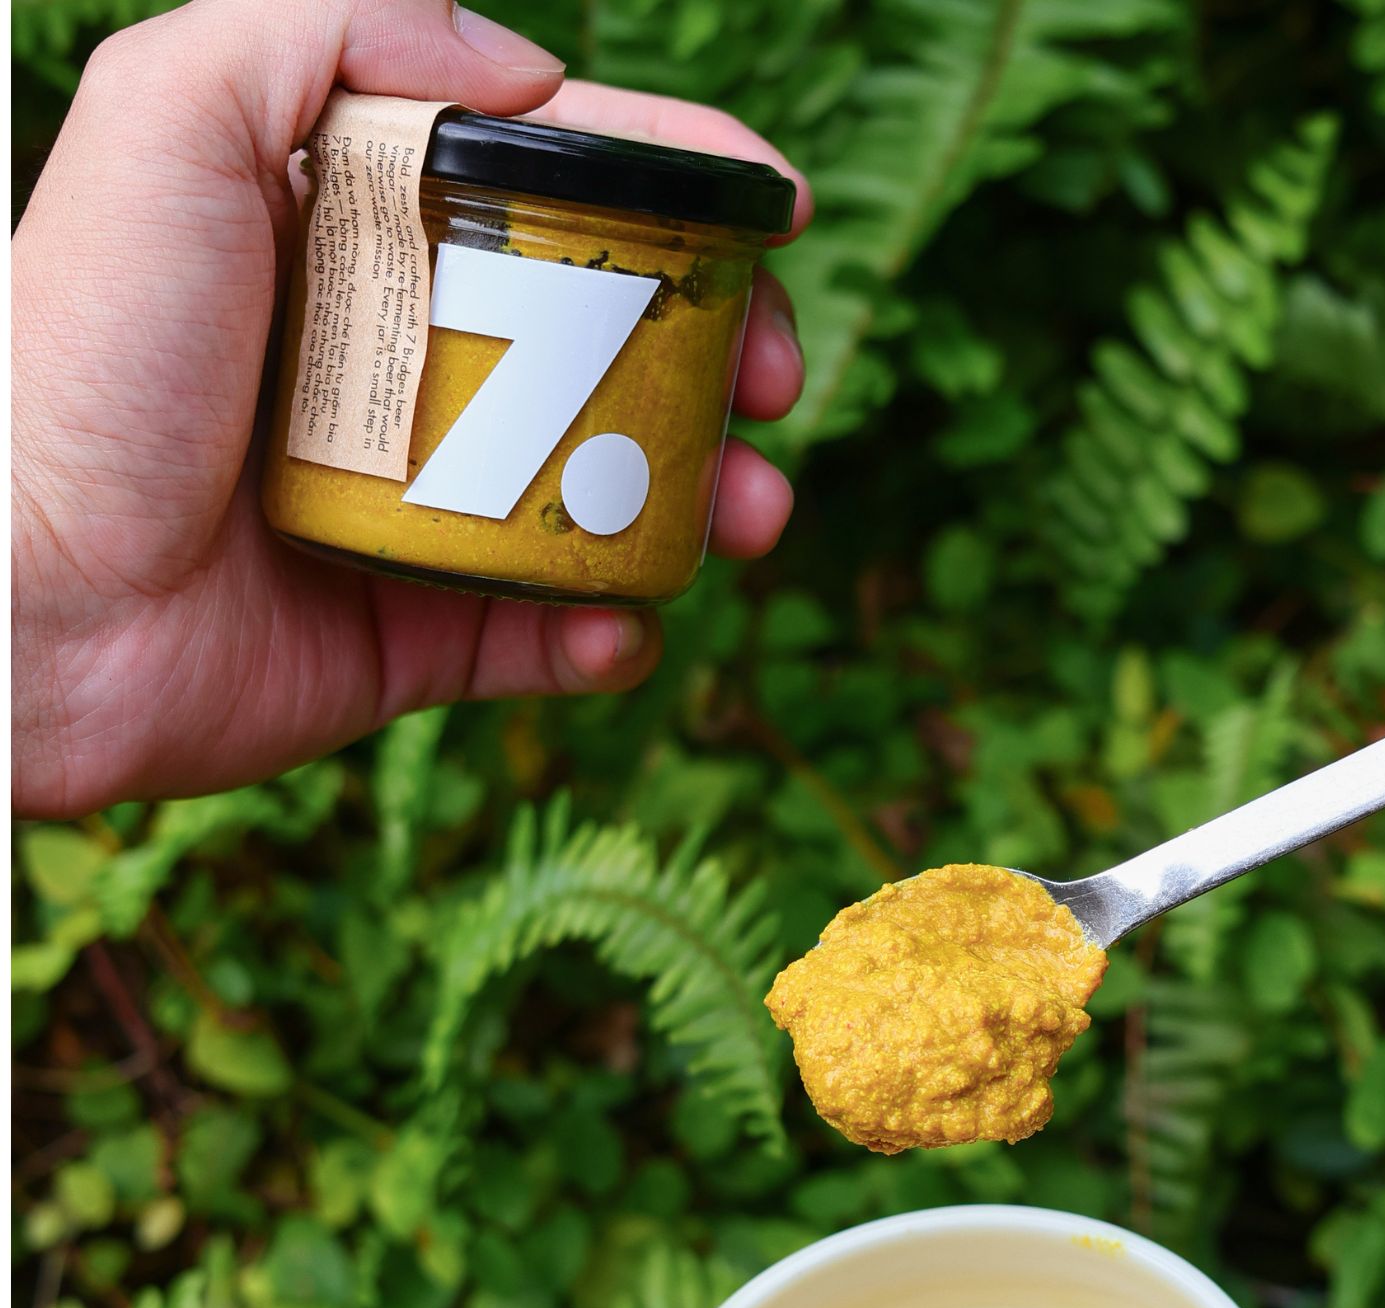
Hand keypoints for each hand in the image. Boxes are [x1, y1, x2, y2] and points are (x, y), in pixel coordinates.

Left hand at [13, 0, 811, 817]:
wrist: (23, 603)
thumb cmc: (79, 360)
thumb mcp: (167, 122)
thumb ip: (327, 27)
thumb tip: (534, 65)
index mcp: (358, 238)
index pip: (553, 191)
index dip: (678, 190)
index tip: (773, 213)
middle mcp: (402, 367)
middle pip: (612, 347)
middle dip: (718, 359)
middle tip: (773, 387)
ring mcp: (422, 507)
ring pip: (609, 495)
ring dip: (704, 500)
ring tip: (753, 515)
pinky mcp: (420, 634)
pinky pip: (552, 632)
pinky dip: (613, 632)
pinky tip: (621, 626)